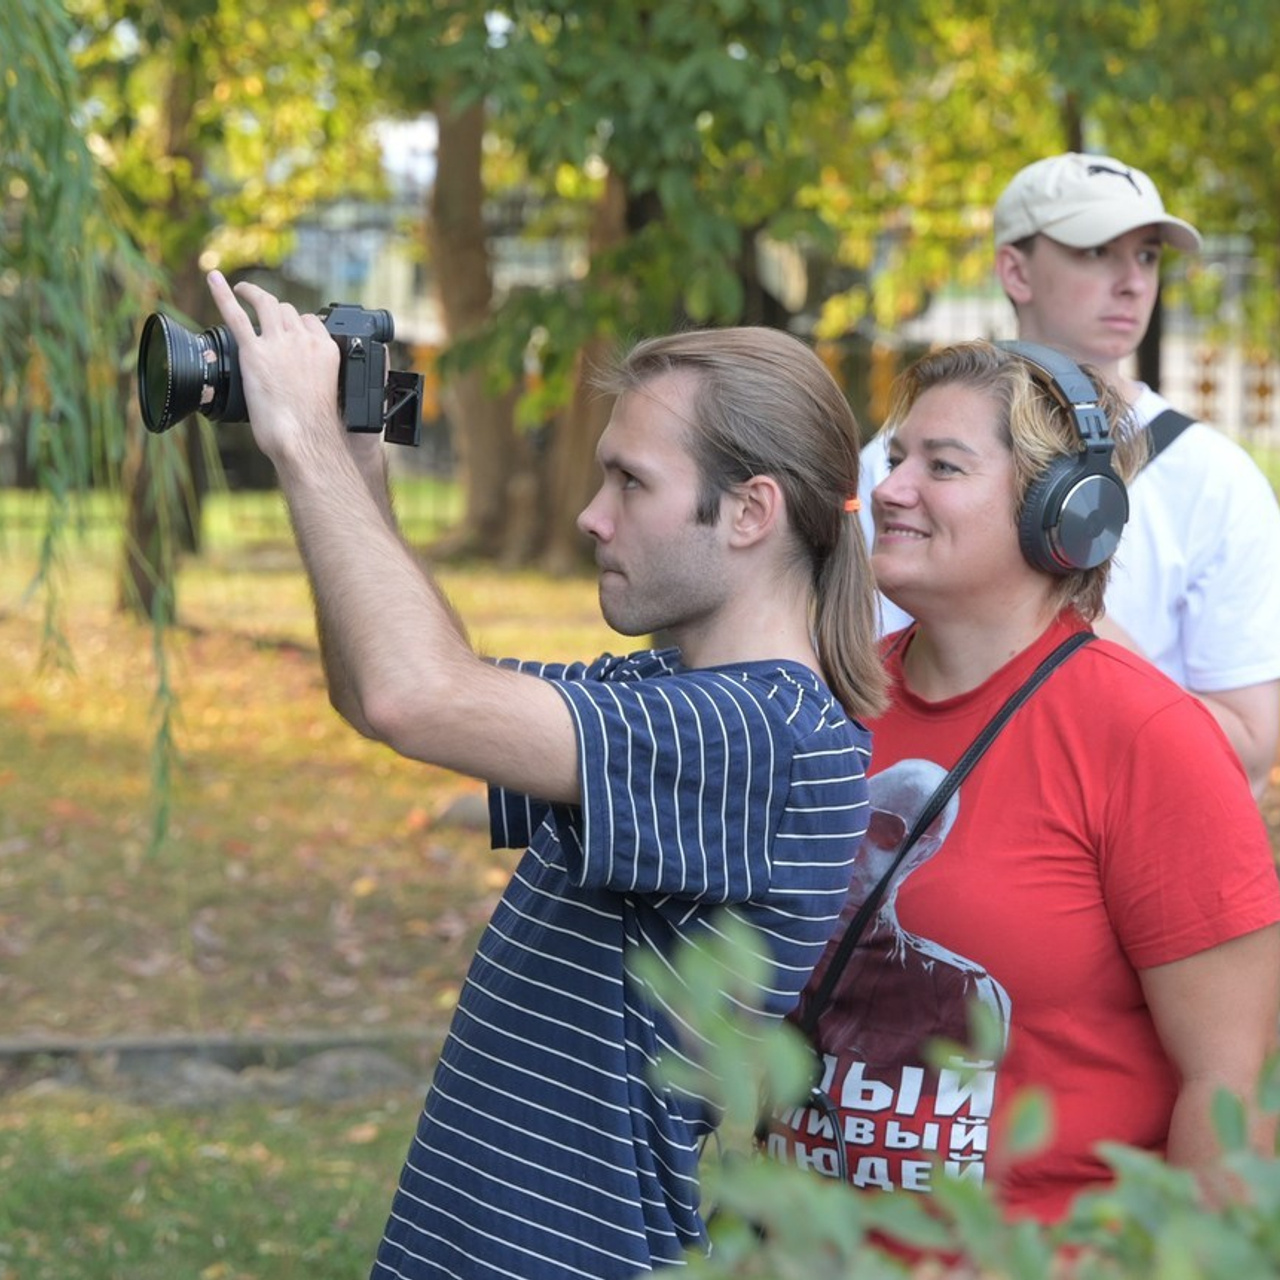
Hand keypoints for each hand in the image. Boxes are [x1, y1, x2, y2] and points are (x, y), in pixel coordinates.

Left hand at [206, 271, 344, 465]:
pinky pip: (236, 315)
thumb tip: (320, 391)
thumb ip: (325, 382)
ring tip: (244, 291)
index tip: (291, 329)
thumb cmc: (318, 430)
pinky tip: (213, 279)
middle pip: (288, 311)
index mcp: (325, 350)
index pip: (311, 322)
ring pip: (266, 304)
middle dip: (277, 311)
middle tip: (266, 315)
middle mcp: (303, 340)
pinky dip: (222, 294)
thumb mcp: (334, 398)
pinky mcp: (253, 352)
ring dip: (255, 294)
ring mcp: (278, 344)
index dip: (299, 324)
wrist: (306, 439)